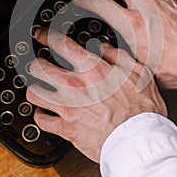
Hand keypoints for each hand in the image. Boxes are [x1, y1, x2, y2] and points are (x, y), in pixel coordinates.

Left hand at [27, 28, 166, 162]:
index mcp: (92, 69)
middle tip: (37, 64)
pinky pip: (41, 120)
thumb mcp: (139, 73)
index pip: (61, 45)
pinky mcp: (66, 128)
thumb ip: (119, 56)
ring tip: (38, 88)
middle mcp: (75, 85)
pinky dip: (40, 116)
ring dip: (35, 89)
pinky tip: (45, 113)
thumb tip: (104, 47)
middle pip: (39, 68)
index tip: (41, 35)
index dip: (46, 36)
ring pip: (35, 93)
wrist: (138, 140)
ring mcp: (68, 107)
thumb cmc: (141, 109)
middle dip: (35, 63)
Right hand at [72, 0, 176, 88]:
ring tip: (119, 0)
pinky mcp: (169, 1)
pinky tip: (142, 10)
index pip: (99, 3)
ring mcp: (157, 2)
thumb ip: (117, 57)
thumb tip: (103, 50)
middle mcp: (144, 9)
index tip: (77, 0)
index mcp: (132, 27)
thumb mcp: (142, 69)